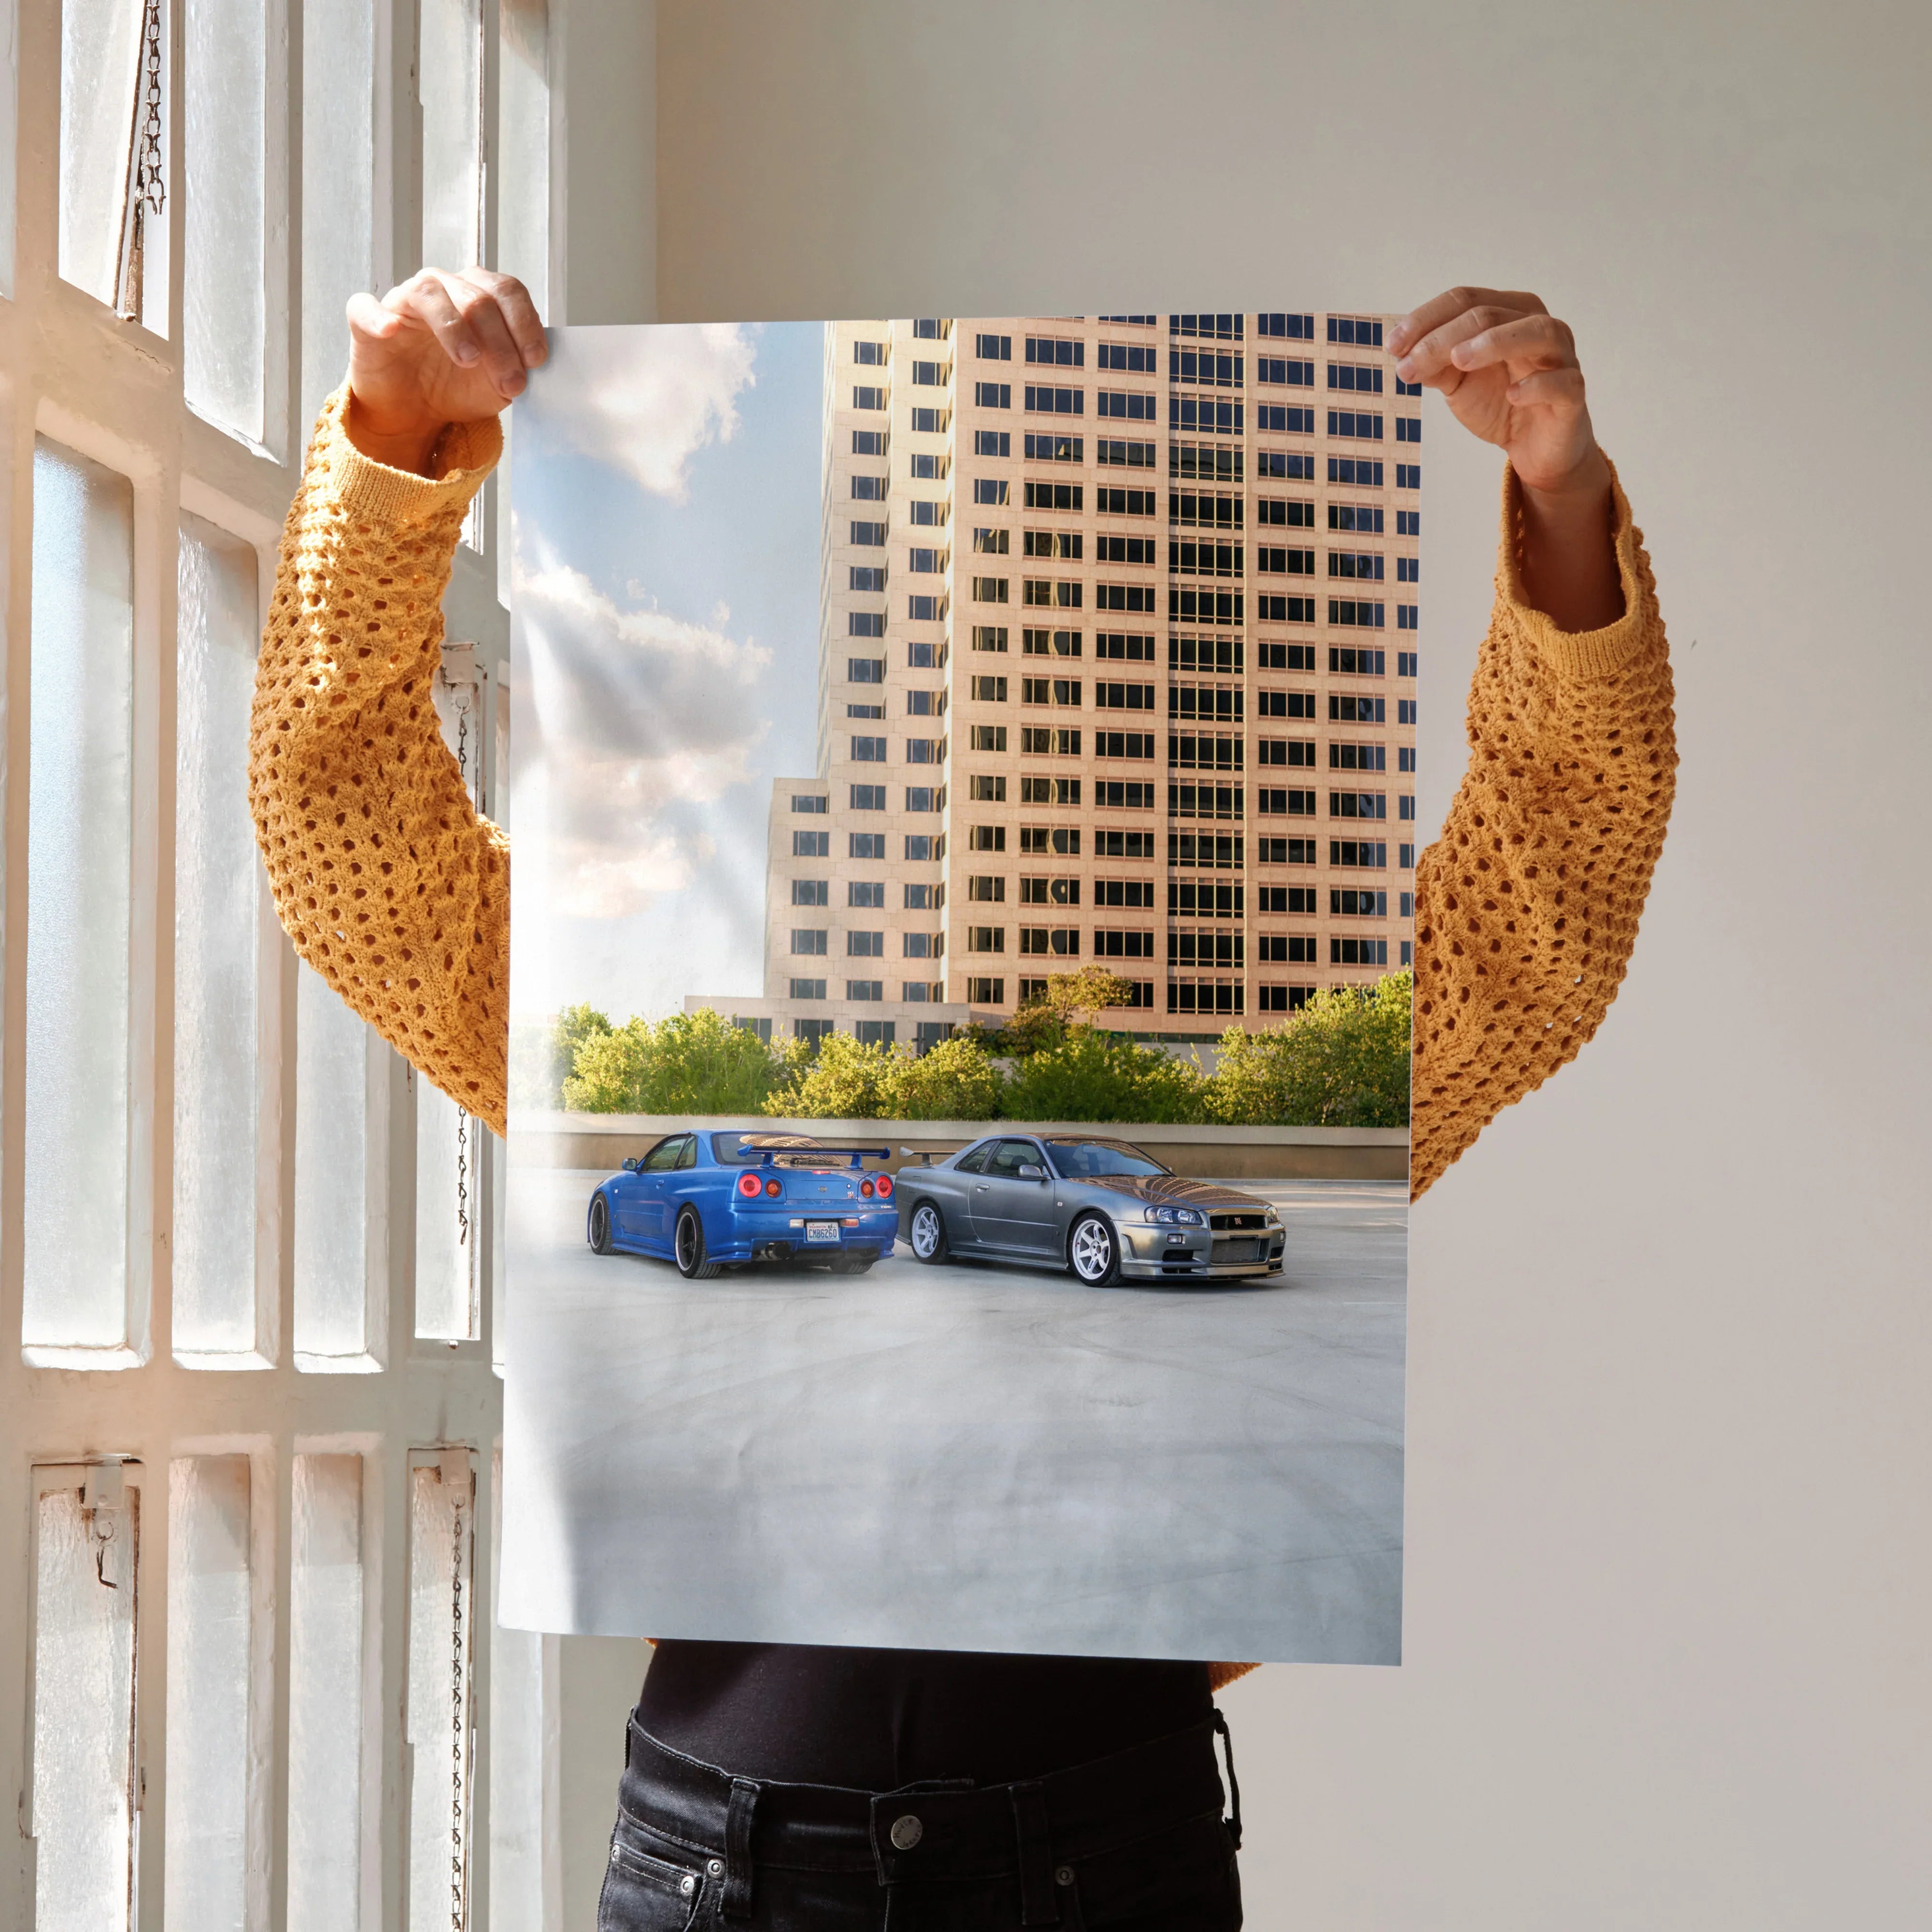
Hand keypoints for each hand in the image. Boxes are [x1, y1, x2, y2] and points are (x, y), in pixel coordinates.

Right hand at [344, 268, 546, 474]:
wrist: (414, 412)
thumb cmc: (456, 387)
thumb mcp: (497, 384)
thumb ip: (516, 368)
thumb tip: (532, 364)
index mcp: (478, 294)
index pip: (507, 291)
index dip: (525, 323)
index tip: (535, 360)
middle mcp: (443, 288)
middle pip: (477, 297)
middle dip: (500, 342)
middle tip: (510, 382)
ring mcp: (404, 300)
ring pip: (429, 293)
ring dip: (454, 327)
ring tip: (469, 360)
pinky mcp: (366, 320)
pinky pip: (366, 307)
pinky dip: (378, 316)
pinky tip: (391, 330)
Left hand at [1390, 287, 1621, 629]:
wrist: (1533, 448)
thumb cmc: (1499, 403)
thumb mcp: (1458, 383)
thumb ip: (1435, 364)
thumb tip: (1403, 354)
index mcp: (1509, 313)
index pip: (1466, 300)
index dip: (1425, 319)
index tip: (1391, 347)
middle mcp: (1538, 325)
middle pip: (1490, 313)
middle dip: (1443, 337)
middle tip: (1409, 364)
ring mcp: (1561, 357)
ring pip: (1536, 332)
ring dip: (1495, 342)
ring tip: (1458, 360)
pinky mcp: (1573, 394)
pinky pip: (1562, 382)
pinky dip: (1537, 385)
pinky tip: (1512, 394)